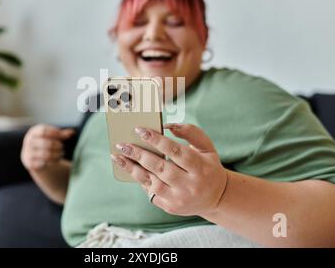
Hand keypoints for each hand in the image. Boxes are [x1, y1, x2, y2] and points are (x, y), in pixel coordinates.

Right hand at [21, 124, 73, 170]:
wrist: (35, 156)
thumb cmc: (46, 142)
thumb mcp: (53, 136)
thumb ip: (62, 134)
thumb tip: (72, 132)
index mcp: (33, 132)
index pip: (43, 131)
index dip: (55, 133)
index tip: (63, 136)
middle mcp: (28, 141)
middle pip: (45, 143)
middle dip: (57, 146)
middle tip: (62, 146)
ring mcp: (28, 152)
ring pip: (45, 154)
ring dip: (56, 154)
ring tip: (61, 153)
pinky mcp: (30, 163)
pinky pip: (43, 163)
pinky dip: (52, 161)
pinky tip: (56, 159)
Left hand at [111, 123, 227, 216]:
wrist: (216, 198)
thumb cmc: (207, 166)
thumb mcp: (206, 147)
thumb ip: (190, 132)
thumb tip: (167, 126)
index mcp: (201, 167)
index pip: (176, 151)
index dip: (156, 140)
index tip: (139, 130)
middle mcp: (190, 184)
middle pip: (160, 166)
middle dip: (138, 154)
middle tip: (122, 144)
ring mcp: (179, 198)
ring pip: (151, 181)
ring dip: (132, 168)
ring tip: (118, 157)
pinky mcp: (170, 207)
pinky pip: (150, 192)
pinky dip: (139, 180)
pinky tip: (130, 169)